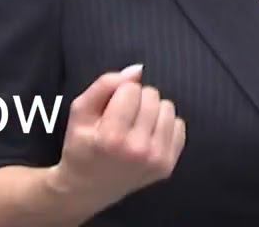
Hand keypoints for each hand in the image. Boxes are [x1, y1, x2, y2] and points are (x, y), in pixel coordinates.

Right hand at [48, 64, 185, 208]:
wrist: (87, 188)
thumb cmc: (81, 146)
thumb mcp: (79, 111)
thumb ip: (105, 85)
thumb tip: (137, 70)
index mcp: (112, 137)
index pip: (130, 88)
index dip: (118, 93)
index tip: (109, 108)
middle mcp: (137, 150)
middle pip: (151, 96)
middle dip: (136, 100)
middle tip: (122, 118)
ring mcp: (156, 159)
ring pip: (167, 107)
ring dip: (152, 111)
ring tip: (135, 126)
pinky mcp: (168, 165)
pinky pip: (179, 125)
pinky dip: (164, 126)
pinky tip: (147, 137)